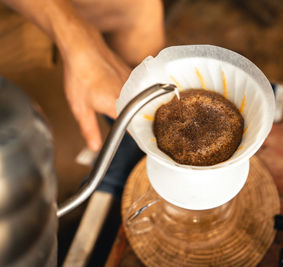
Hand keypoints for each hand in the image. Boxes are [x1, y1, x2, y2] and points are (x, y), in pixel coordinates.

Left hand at [62, 30, 129, 150]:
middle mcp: (130, 95)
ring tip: (130, 110)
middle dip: (137, 122)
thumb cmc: (80, 76)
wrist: (82, 48)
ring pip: (141, 101)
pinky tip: (124, 94)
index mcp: (118, 106)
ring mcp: (133, 83)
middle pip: (140, 114)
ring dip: (136, 107)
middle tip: (134, 127)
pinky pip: (138, 89)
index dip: (139, 136)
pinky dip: (134, 95)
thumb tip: (95, 148)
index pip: (136, 128)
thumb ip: (90, 130)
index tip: (141, 141)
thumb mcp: (80, 109)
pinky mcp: (133, 74)